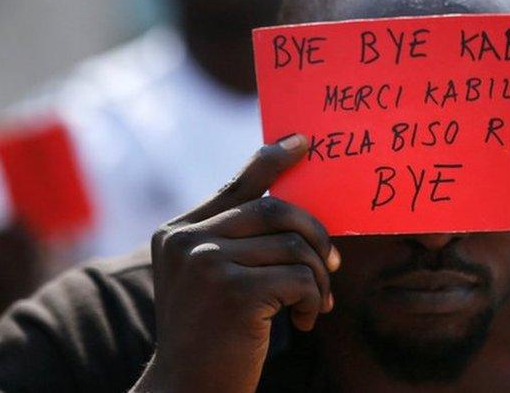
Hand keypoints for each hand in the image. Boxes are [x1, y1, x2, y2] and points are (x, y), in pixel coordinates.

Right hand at [133, 134, 339, 392]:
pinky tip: (304, 322)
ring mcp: (206, 265)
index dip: (274, 159)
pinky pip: (301, 279)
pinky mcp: (233, 292)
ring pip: (295, 246)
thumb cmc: (211, 337)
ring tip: (314, 303)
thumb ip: (238, 241)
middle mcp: (187, 242)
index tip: (304, 142)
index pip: (235, 185)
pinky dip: (314, 301)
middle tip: (332, 263)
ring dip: (318, 278)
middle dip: (316, 235)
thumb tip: (295, 204)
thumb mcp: (212, 279)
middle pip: (277, 210)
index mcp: (177, 233)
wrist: (188, 391)